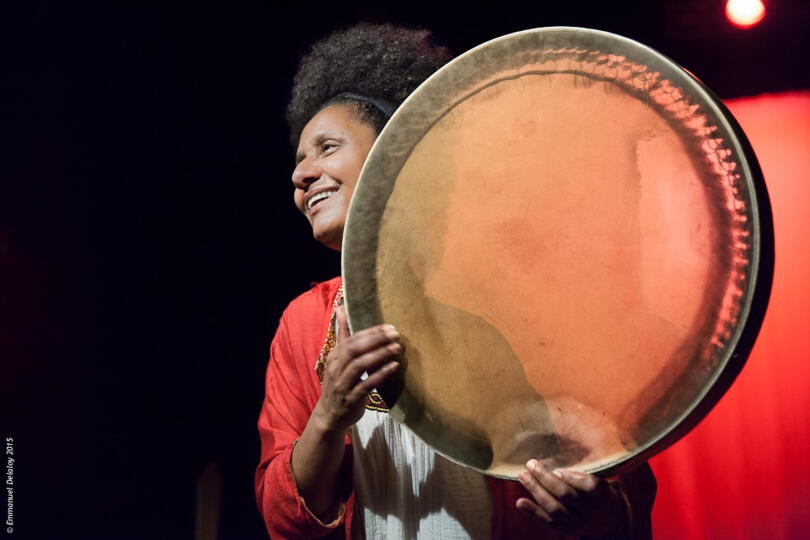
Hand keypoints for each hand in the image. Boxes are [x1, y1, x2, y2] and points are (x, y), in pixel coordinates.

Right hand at [313, 306, 400, 433]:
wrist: (330, 416)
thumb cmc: (339, 382)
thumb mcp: (338, 358)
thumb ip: (343, 335)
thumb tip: (340, 308)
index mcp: (334, 357)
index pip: (351, 340)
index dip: (370, 332)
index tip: (388, 326)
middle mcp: (335, 369)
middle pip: (354, 349)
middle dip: (375, 340)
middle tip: (395, 334)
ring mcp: (342, 385)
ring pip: (359, 365)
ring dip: (379, 355)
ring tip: (396, 348)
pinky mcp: (350, 399)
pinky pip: (366, 385)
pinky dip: (380, 375)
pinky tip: (394, 367)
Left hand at [516, 459, 627, 537]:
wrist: (610, 520)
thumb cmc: (599, 492)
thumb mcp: (601, 478)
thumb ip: (583, 469)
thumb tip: (557, 452)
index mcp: (603, 494)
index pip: (591, 486)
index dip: (573, 478)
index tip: (557, 470)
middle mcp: (591, 510)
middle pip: (567, 496)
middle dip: (546, 479)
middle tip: (532, 464)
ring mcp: (579, 522)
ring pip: (555, 509)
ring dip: (536, 491)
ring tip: (523, 476)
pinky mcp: (568, 529)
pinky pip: (549, 522)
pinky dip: (533, 512)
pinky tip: (520, 502)